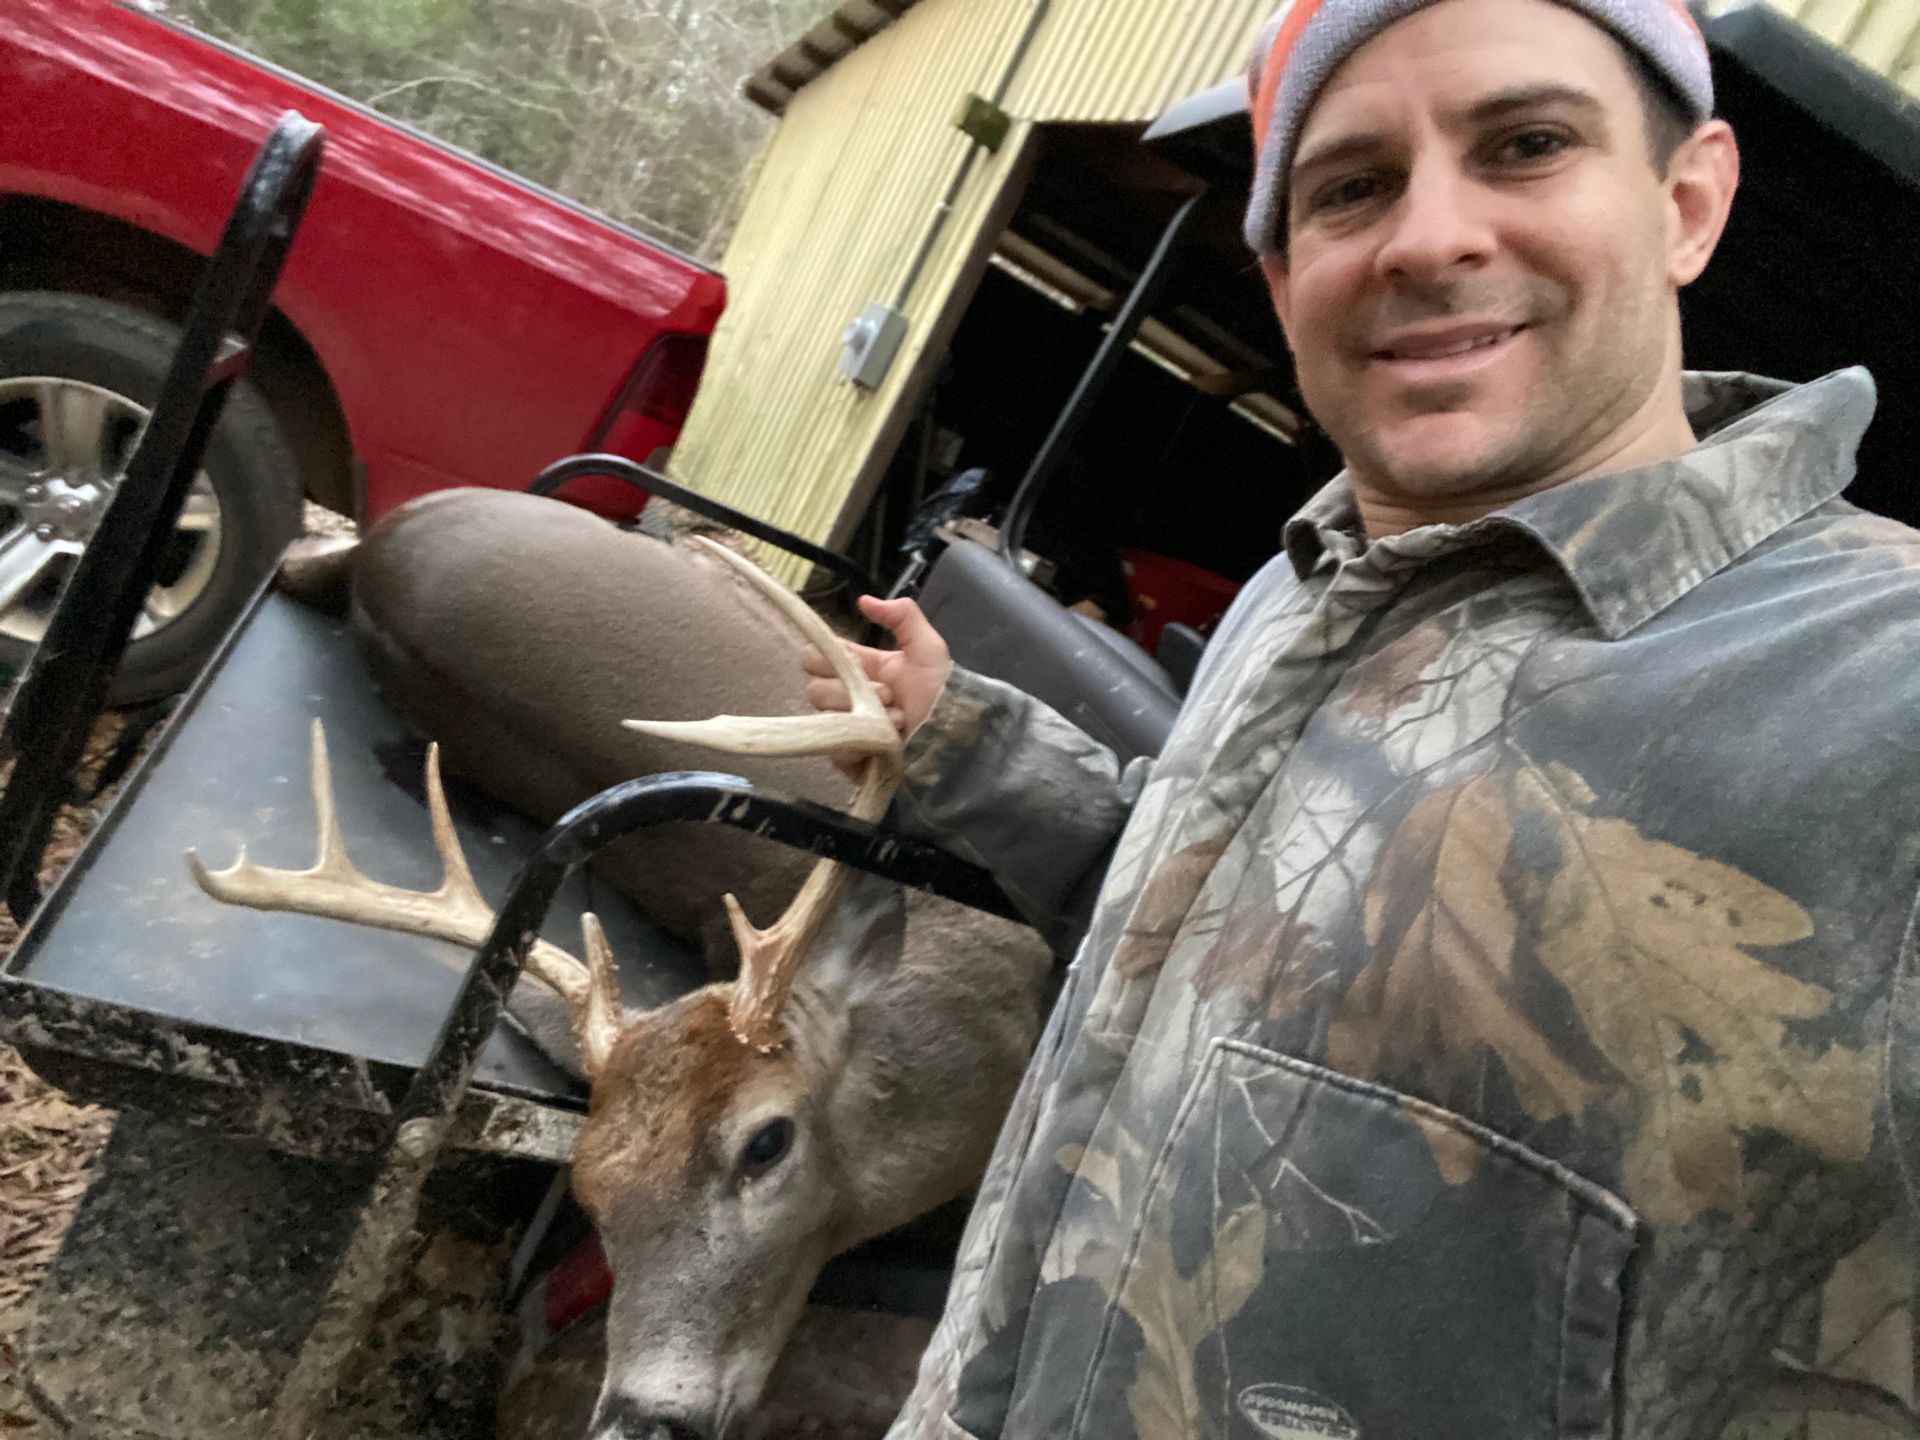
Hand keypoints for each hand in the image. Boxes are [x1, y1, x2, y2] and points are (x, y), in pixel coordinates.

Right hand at [804, 595, 951, 773]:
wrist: (955, 731)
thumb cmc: (941, 690)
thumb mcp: (928, 646)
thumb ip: (902, 615)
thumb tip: (863, 600)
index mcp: (862, 670)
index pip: (819, 658)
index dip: (825, 656)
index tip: (851, 660)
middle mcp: (849, 698)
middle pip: (815, 688)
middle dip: (850, 687)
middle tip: (887, 693)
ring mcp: (848, 728)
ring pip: (824, 715)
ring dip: (863, 713)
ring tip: (897, 716)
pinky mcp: (850, 758)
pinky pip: (835, 747)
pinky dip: (860, 741)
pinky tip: (886, 738)